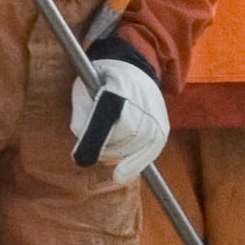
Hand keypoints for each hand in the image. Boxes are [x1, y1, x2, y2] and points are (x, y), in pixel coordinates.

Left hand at [69, 56, 168, 184]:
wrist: (135, 70)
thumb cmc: (102, 80)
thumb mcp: (83, 88)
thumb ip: (81, 116)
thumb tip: (83, 152)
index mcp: (120, 84)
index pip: (107, 115)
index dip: (94, 139)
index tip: (81, 158)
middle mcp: (143, 100)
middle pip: (121, 136)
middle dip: (103, 146)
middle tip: (90, 147)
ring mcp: (157, 115)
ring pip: (134, 147)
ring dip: (116, 154)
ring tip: (106, 145)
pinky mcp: (163, 128)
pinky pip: (150, 153)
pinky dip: (134, 164)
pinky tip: (122, 174)